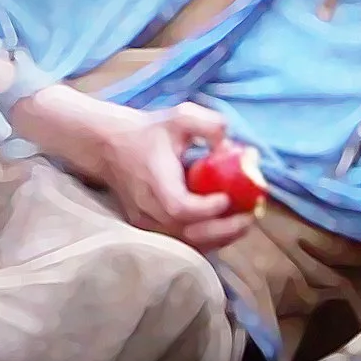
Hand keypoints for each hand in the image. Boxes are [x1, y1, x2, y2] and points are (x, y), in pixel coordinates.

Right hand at [93, 102, 258, 252]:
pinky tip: (224, 229)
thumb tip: (234, 148)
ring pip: (187, 243)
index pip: (180, 207)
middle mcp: (147, 208)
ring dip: (219, 238)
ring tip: (243, 223)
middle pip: (188, 233)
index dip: (207, 209)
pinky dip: (206, 240)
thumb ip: (211, 125)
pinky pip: (181, 243)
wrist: (109, 147)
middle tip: (250, 217)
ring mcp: (146, 223)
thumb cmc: (148, 132)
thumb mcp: (181, 116)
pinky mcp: (149, 230)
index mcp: (154, 181)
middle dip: (224, 229)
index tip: (228, 197)